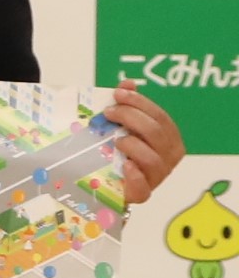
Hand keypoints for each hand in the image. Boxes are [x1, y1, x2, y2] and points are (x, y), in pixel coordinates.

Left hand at [103, 83, 186, 208]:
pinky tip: (126, 166)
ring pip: (152, 158)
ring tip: (115, 140)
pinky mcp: (141, 194)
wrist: (108, 183)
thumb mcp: (123, 126)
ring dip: (132, 144)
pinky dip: (135, 175)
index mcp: (169, 138)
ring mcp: (157, 176)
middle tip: (108, 113)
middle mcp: (168, 157)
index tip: (118, 94)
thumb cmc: (120, 150)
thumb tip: (128, 83)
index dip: (140, 103)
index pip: (159, 116)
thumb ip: (128, 106)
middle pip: (155, 132)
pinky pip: (143, 186)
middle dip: (130, 117)